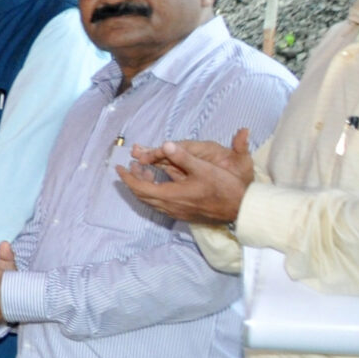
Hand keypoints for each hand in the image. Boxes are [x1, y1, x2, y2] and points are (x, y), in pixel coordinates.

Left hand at [123, 128, 253, 226]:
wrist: (239, 209)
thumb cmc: (224, 188)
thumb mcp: (204, 168)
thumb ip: (184, 157)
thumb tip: (166, 144)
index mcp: (171, 195)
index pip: (139, 187)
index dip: (127, 177)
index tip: (119, 167)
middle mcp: (169, 206)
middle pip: (142, 194)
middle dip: (133, 180)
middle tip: (130, 166)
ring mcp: (175, 212)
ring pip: (150, 200)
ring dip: (143, 186)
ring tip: (144, 171)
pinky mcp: (182, 214)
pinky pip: (160, 203)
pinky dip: (154, 192)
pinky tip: (160, 183)